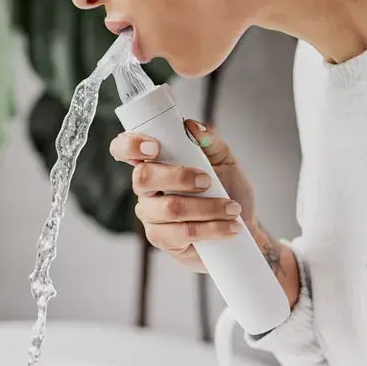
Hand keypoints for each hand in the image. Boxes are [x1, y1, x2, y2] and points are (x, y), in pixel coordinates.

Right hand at [109, 119, 257, 273]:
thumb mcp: (225, 160)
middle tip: (208, 181)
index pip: (124, 148)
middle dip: (179, 177)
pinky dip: (210, 228)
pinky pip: (180, 233)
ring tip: (231, 208)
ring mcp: (150, 214)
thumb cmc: (228, 190)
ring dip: (206, 207)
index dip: (130, 145)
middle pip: (143, 177)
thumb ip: (210, 142)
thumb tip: (194, 126)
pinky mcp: (161, 239)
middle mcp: (145, 187)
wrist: (242, 225)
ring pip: (168, 208)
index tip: (155, 147)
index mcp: (154, 162)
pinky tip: (228, 227)